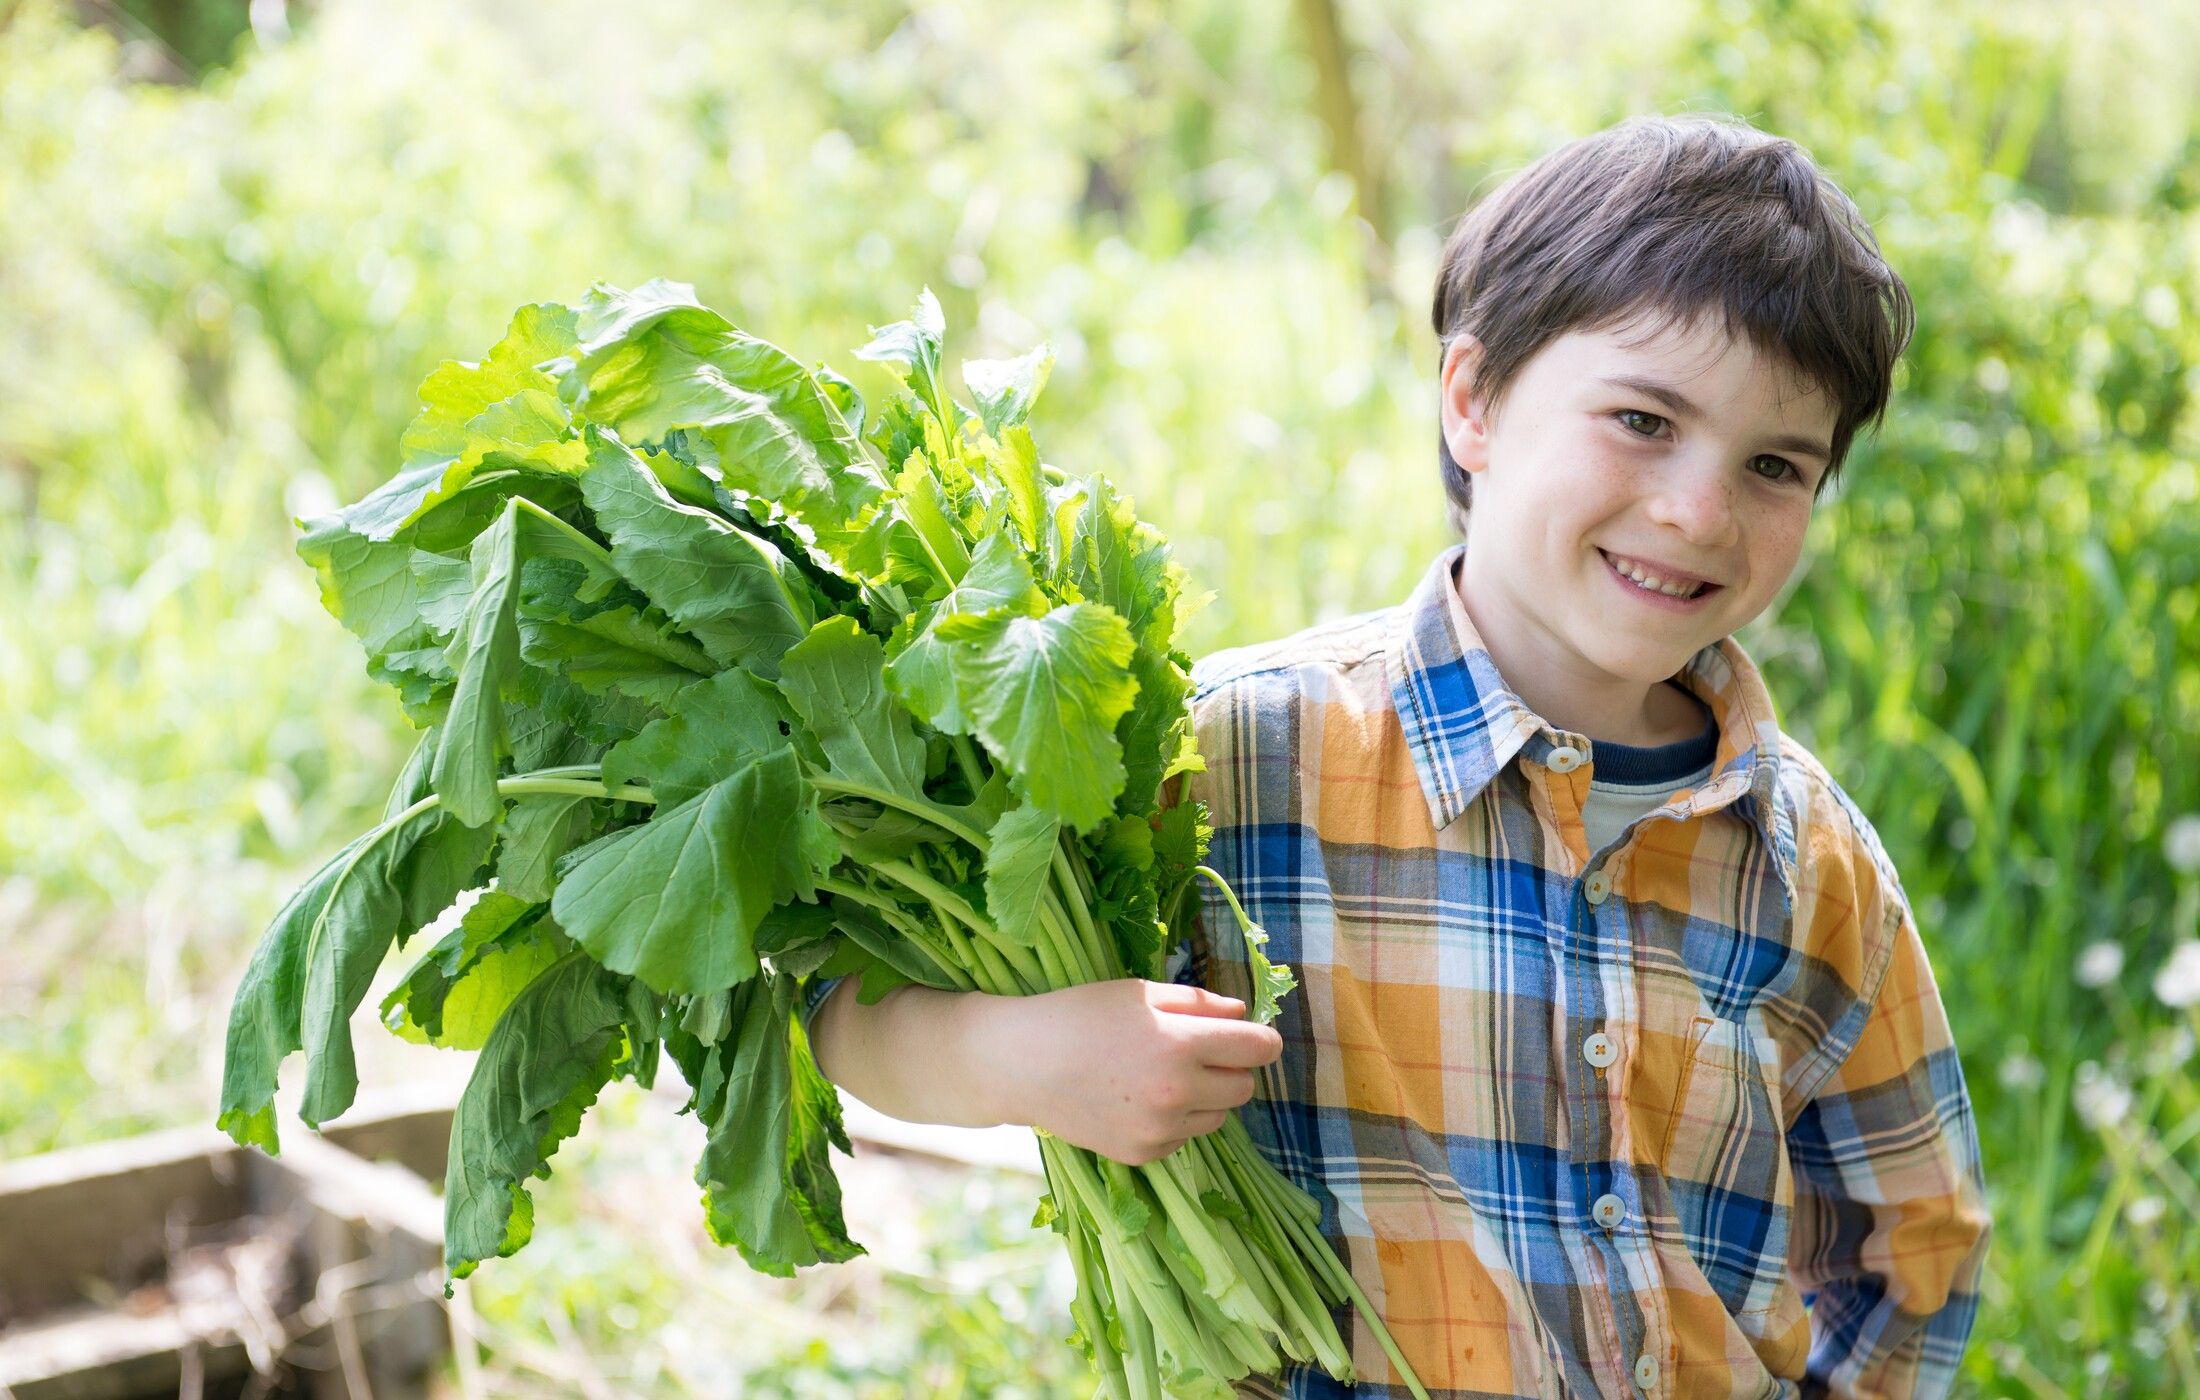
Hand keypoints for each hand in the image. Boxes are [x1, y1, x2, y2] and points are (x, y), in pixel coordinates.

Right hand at [976, 978, 1283, 1165]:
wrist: (1020, 1064)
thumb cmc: (1079, 1015)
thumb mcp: (1139, 993)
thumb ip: (1199, 1003)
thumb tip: (1243, 1016)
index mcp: (1180, 1044)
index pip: (1259, 1049)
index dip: (1260, 1038)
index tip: (1250, 1035)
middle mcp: (1177, 1093)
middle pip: (1245, 1087)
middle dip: (1232, 1067)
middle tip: (1196, 1051)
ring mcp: (1160, 1129)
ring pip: (1219, 1116)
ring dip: (1206, 1096)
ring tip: (1162, 1075)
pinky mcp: (1143, 1154)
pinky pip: (1185, 1136)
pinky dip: (1176, 1119)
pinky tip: (1139, 1098)